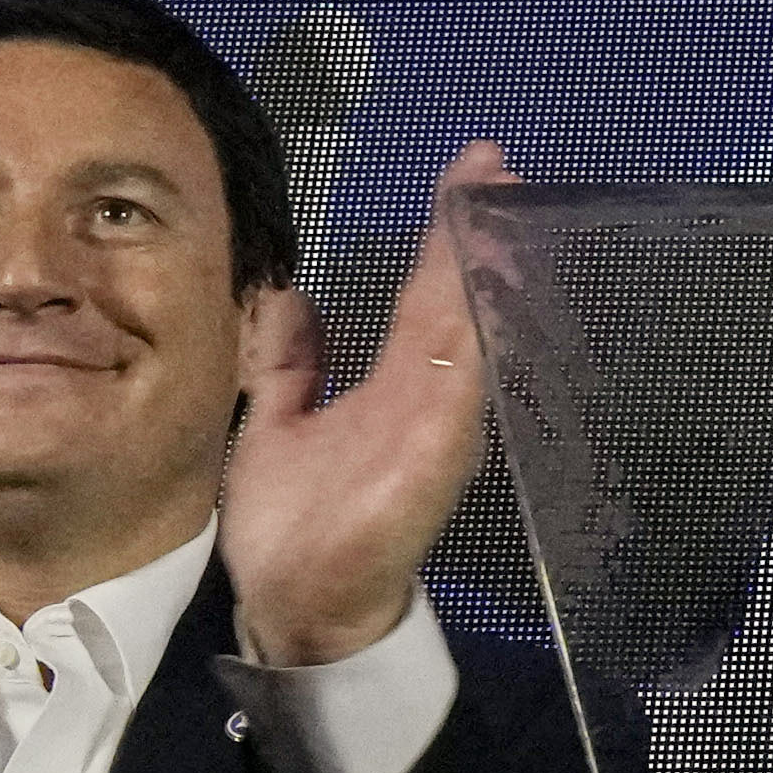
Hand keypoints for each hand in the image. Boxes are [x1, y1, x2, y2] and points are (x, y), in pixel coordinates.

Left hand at [228, 143, 513, 673]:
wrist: (302, 610)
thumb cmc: (297, 530)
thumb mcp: (278, 427)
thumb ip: (291, 367)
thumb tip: (294, 298)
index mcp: (394, 388)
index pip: (424, 294)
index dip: (441, 234)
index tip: (466, 171)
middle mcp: (425, 399)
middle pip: (454, 300)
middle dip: (472, 230)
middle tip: (494, 162)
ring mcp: (434, 426)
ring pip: (461, 330)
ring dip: (474, 268)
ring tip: (488, 201)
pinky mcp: (431, 457)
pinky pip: (455, 385)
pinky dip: (468, 335)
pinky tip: (475, 286)